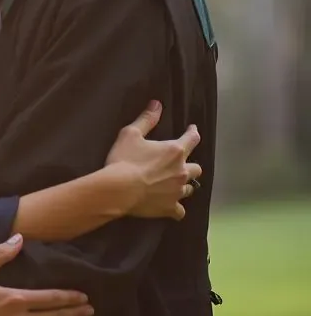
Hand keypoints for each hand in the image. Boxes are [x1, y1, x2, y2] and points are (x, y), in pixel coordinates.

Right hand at [104, 101, 201, 219]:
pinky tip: (171, 207)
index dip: (193, 132)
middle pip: (197, 168)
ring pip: (190, 188)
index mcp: (175, 151)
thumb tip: (157, 104)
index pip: (192, 138)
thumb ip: (146, 119)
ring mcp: (177, 191)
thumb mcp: (131, 134)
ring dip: (184, 185)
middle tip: (180, 164)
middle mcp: (182, 171)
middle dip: (190, 165)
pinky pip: (180, 211)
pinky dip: (176, 208)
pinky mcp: (170, 208)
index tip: (192, 129)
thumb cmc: (124, 160)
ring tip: (175, 184)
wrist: (119, 189)